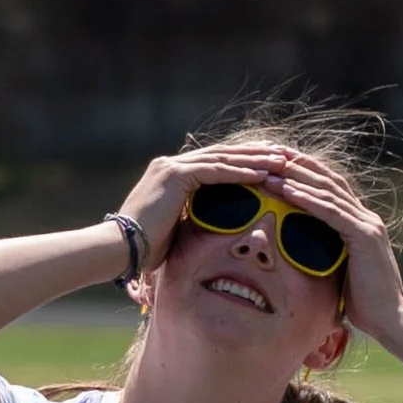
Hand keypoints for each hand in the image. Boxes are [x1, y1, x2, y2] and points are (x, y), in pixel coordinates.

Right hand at [115, 137, 302, 273]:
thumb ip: (193, 218)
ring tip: (281, 162)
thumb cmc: (145, 248)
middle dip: (254, 155)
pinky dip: (241, 172)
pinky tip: (263, 175)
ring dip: (254, 161)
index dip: (242, 162)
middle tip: (282, 155)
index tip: (267, 165)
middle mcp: (170, 165)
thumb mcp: (176, 228)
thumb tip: (215, 227)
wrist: (120, 248)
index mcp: (170, 175)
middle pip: (222, 154)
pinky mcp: (175, 176)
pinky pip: (216, 171)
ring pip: (223, 159)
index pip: (214, 163)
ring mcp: (172, 167)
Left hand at [258, 148, 402, 343]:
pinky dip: (307, 198)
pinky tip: (285, 190)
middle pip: (329, 180)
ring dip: (297, 177)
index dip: (306, 172)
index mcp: (362, 224)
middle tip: (270, 153)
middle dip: (299, 165)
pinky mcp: (364, 236)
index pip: (332, 188)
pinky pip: (330, 211)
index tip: (279, 164)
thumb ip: (327, 258)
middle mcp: (366, 217)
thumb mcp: (341, 274)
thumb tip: (301, 258)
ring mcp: (367, 224)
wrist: (392, 321)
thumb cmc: (365, 305)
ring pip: (328, 190)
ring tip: (269, 169)